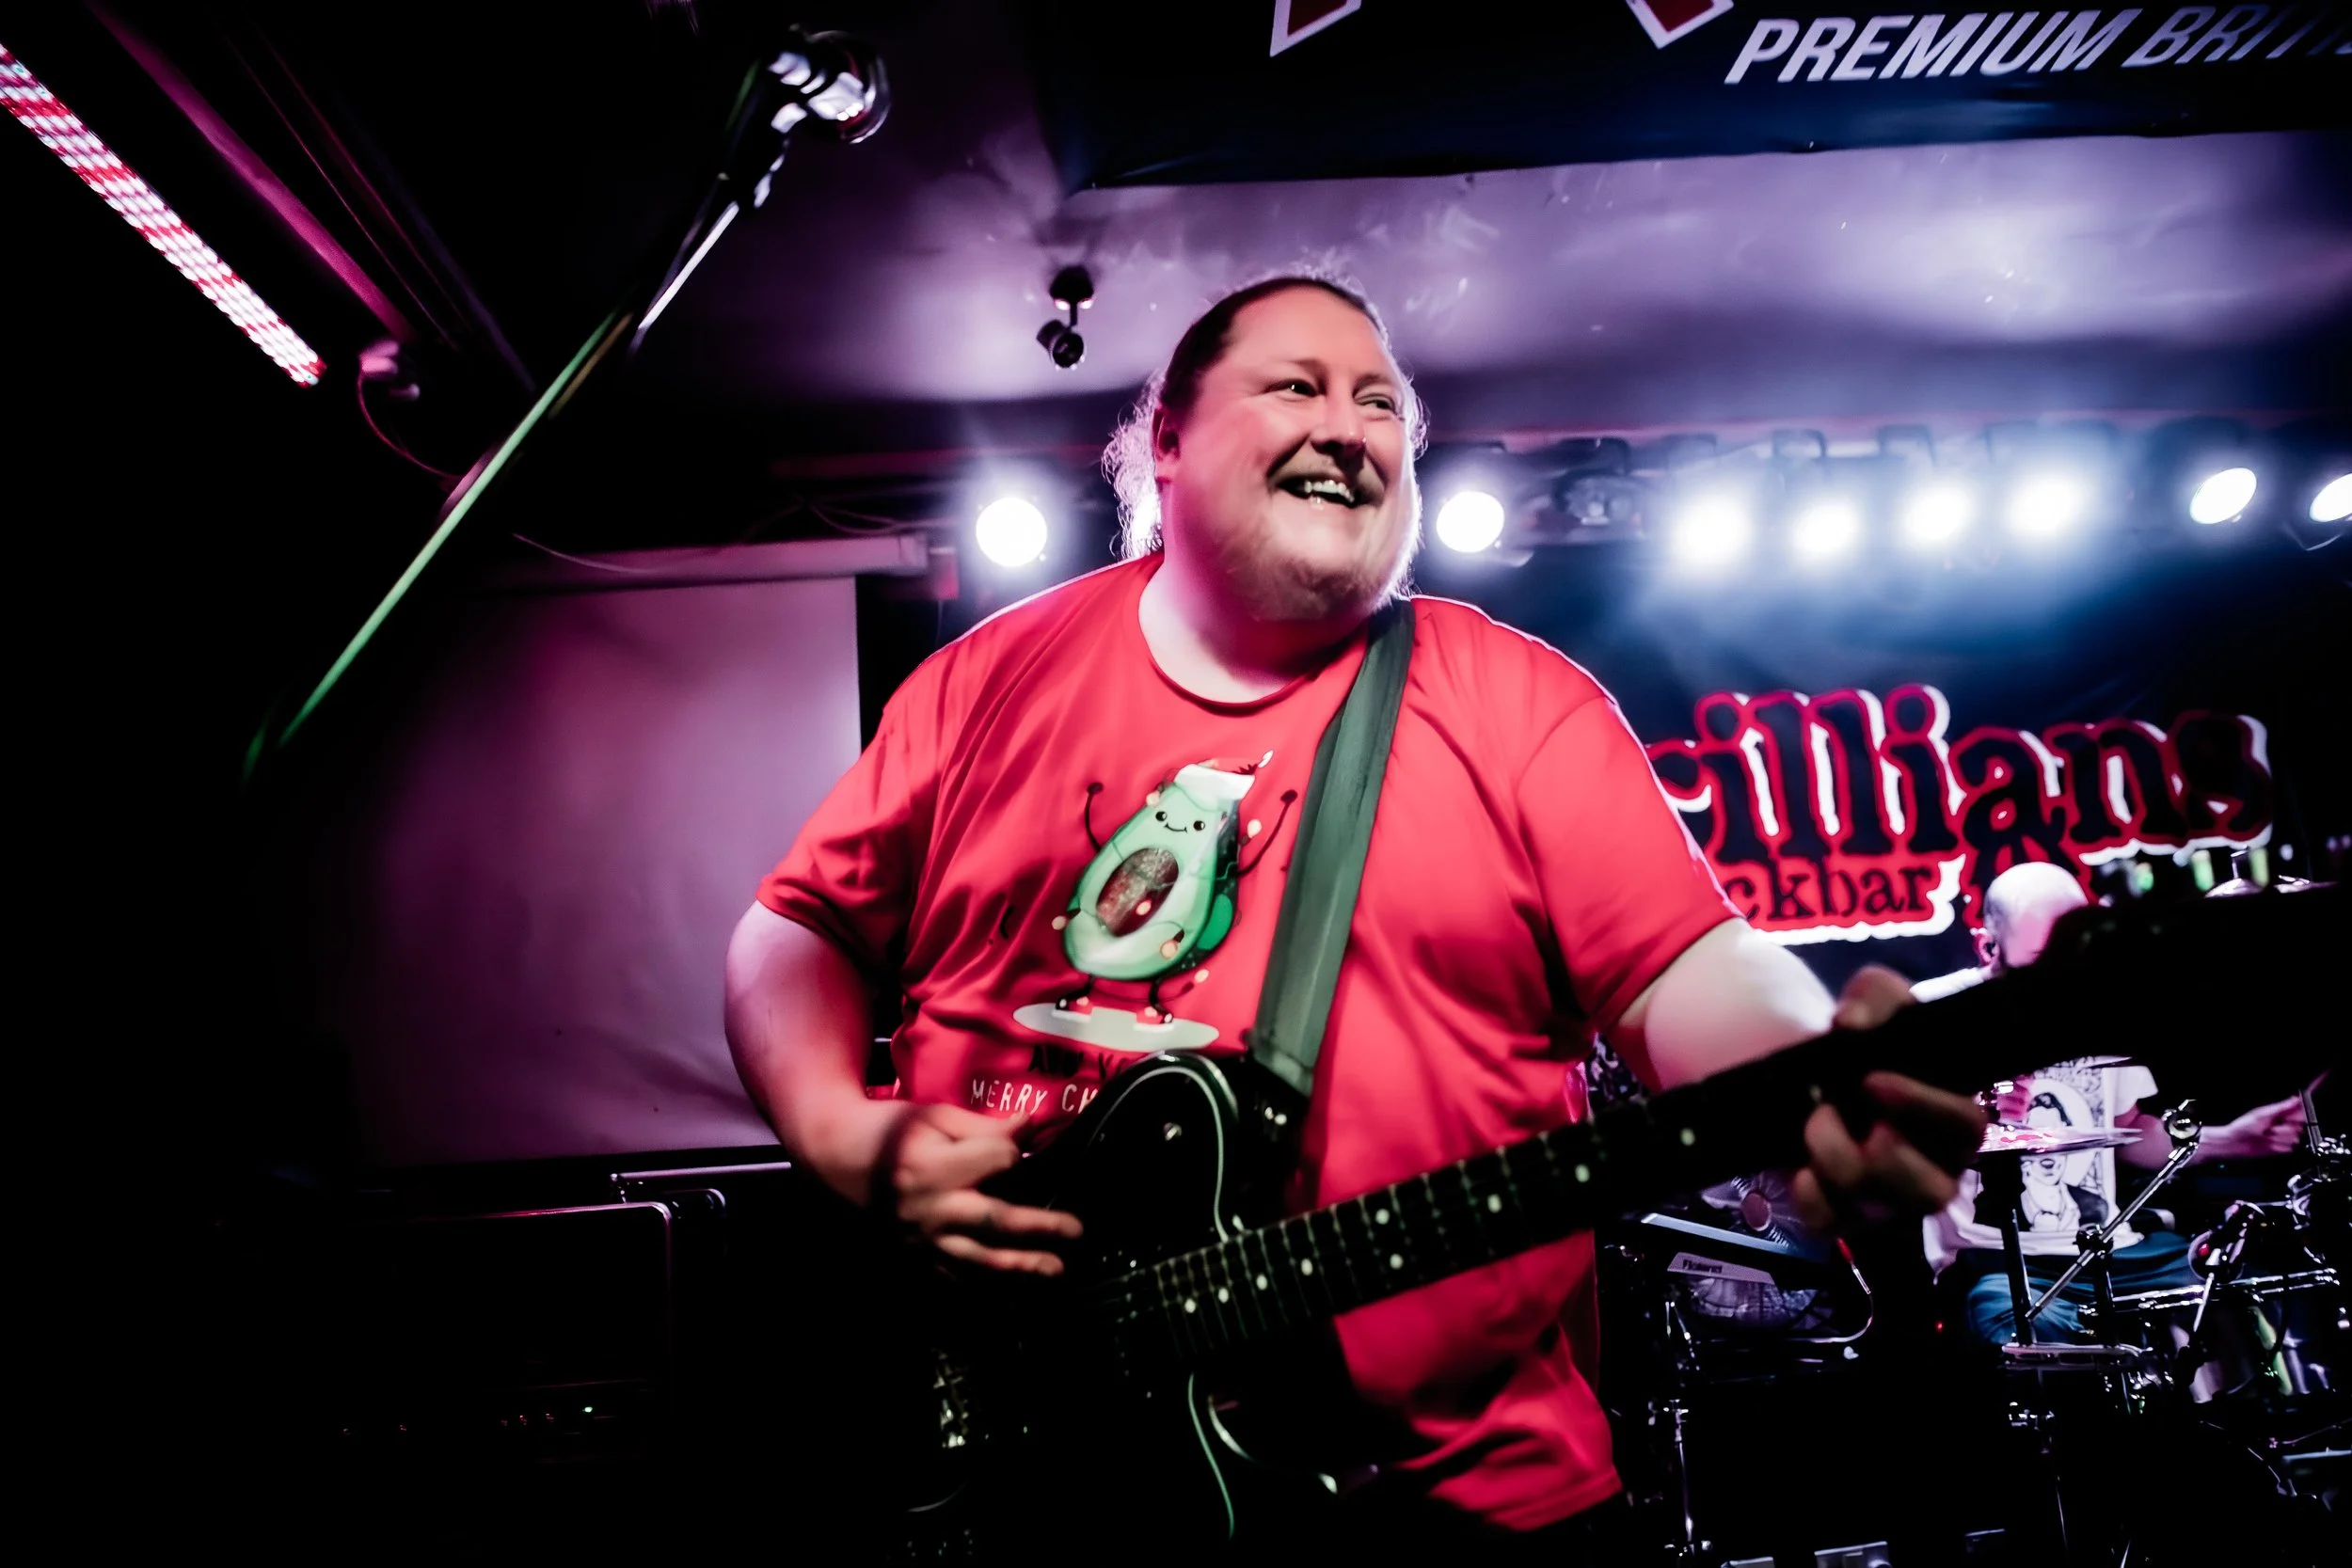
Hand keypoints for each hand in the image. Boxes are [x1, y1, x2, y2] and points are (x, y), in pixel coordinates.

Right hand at [871, 1103, 1082, 1274]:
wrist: (838, 1158)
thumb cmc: (891, 1129)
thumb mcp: (934, 1116)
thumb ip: (983, 1127)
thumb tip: (1032, 1126)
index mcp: (931, 1166)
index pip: (996, 1161)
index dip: (1013, 1152)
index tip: (1015, 1148)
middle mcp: (927, 1208)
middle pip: (994, 1219)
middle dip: (1040, 1226)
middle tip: (1076, 1230)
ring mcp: (919, 1239)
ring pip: (979, 1258)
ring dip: (1021, 1265)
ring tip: (1056, 1268)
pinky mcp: (913, 1256)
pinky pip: (954, 1276)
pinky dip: (985, 1284)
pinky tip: (1012, 1289)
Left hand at [1790, 967, 1987, 1231]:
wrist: (1820, 1073)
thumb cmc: (1869, 1043)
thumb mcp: (1877, 1004)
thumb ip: (1874, 998)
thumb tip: (1851, 1024)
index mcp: (1953, 1117)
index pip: (1966, 1126)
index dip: (1922, 1107)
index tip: (1870, 1079)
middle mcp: (1935, 1167)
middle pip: (1933, 1192)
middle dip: (1878, 1153)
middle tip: (1832, 1110)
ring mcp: (1893, 1200)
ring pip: (1880, 1209)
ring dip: (1835, 1162)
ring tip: (1813, 1123)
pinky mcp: (1850, 1218)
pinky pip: (1832, 1224)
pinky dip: (1809, 1195)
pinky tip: (1799, 1167)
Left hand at [2204, 1096, 2307, 1160]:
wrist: (2235, 1143)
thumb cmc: (2244, 1126)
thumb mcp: (2262, 1114)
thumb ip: (2281, 1108)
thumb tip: (2295, 1099)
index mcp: (2279, 1114)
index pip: (2299, 1113)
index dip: (2297, 1116)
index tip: (2288, 1119)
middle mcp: (2283, 1125)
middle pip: (2299, 1127)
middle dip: (2284, 1129)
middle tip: (2270, 1128)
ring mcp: (2283, 1137)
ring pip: (2295, 1138)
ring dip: (2279, 1138)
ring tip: (2266, 1136)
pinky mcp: (2282, 1148)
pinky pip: (2289, 1149)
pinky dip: (2278, 1147)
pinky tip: (2268, 1144)